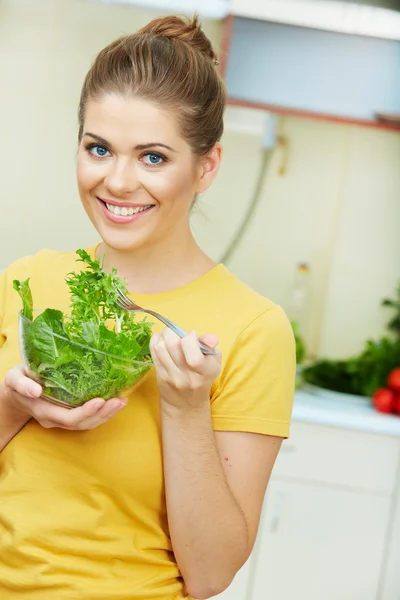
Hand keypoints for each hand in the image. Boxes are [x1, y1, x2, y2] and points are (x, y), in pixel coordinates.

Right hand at [3, 365, 126, 429]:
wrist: (16, 393)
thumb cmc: (18, 381)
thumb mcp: (14, 378)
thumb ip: (22, 384)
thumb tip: (36, 390)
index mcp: (43, 410)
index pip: (67, 418)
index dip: (84, 412)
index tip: (100, 400)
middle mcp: (54, 419)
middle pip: (81, 424)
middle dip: (102, 414)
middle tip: (118, 401)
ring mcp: (62, 419)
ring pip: (87, 424)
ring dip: (106, 415)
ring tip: (122, 402)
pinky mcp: (69, 415)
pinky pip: (88, 419)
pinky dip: (104, 413)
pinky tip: (116, 403)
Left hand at [150, 328, 220, 412]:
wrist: (186, 404)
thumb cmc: (202, 377)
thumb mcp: (213, 362)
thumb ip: (210, 346)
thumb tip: (210, 338)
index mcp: (206, 372)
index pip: (194, 357)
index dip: (190, 339)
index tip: (192, 335)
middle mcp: (187, 376)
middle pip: (173, 345)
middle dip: (173, 332)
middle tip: (177, 334)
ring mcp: (171, 376)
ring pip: (160, 347)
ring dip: (163, 336)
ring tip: (169, 337)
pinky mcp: (159, 375)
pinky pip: (153, 351)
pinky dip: (156, 341)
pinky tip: (162, 341)